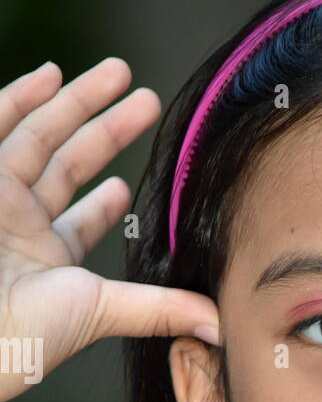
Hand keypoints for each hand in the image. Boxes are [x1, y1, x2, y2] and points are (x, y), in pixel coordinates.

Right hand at [0, 57, 219, 401]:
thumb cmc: (25, 329)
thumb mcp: (102, 310)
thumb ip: (160, 308)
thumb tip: (222, 325)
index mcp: (48, 261)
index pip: (80, 223)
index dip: (104, 204)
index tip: (128, 185)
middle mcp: (19, 224)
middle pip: (66, 165)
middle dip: (107, 131)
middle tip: (148, 100)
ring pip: (39, 136)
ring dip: (77, 102)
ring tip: (118, 72)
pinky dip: (20, 98)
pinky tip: (53, 74)